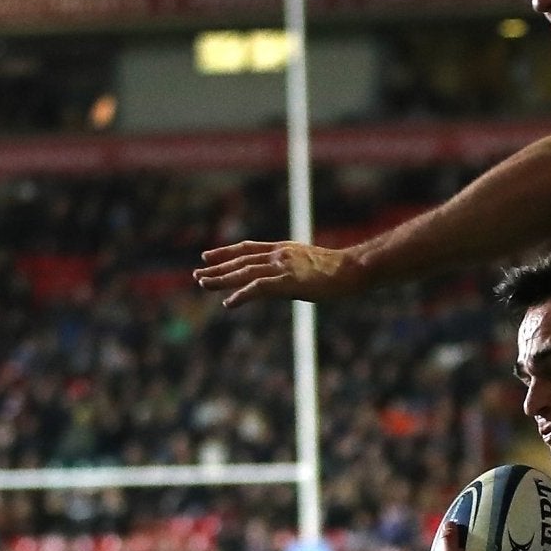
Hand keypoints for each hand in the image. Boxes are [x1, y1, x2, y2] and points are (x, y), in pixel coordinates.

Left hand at [196, 240, 369, 309]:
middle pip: (240, 260)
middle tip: (197, 274)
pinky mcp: (287, 282)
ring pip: (243, 272)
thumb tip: (290, 279)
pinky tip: (228, 302)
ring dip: (221, 279)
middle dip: (217, 267)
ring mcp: (282, 267)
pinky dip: (241, 295)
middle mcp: (279, 255)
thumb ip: (295, 268)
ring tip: (203, 284)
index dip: (226, 252)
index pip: (248, 248)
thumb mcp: (313, 264)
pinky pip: (257, 288)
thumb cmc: (341, 270)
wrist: (354, 269)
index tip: (207, 255)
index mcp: (284, 249)